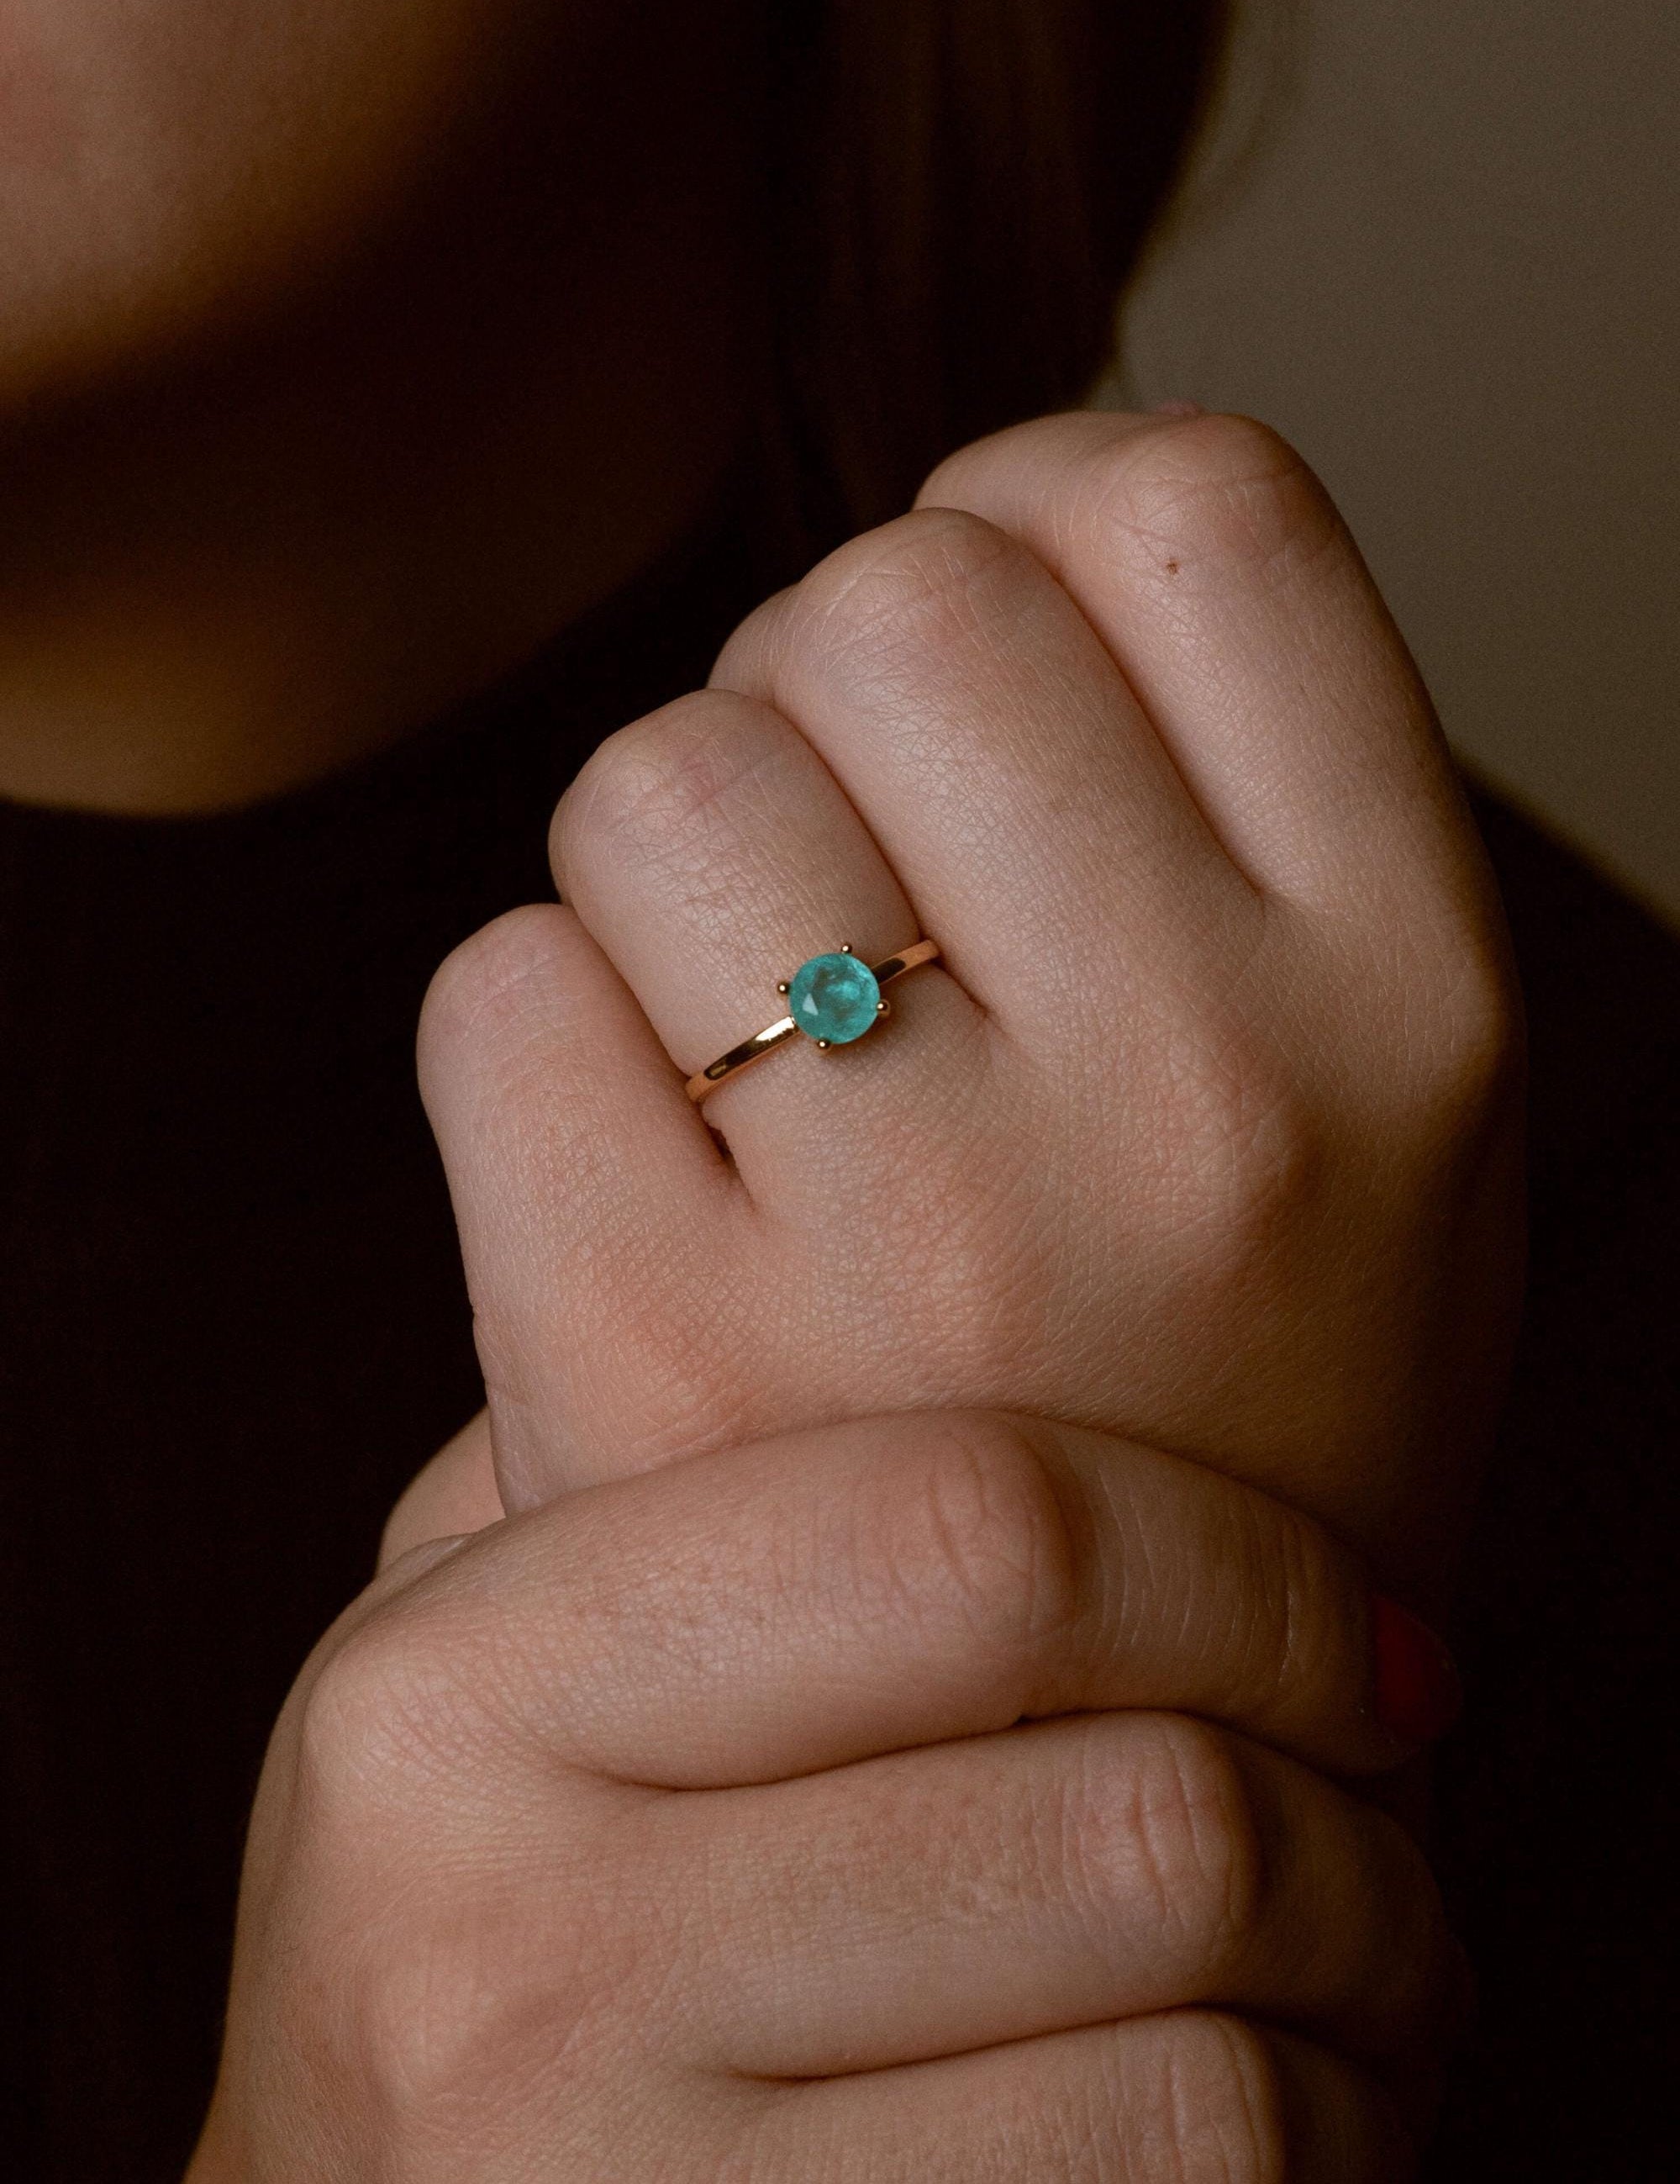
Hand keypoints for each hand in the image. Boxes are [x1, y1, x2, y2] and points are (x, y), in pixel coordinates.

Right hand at [192, 1412, 1460, 2180]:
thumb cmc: (500, 1932)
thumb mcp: (499, 1682)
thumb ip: (643, 1473)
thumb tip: (955, 1268)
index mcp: (451, 1688)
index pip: (970, 1527)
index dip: (1248, 1569)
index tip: (1367, 1628)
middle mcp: (490, 1944)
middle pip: (1139, 1815)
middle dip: (1365, 1822)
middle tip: (1397, 1811)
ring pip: (1204, 2064)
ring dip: (1363, 2013)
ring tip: (1368, 1973)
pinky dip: (1313, 2160)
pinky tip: (1288, 2114)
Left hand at [420, 409, 1521, 1599]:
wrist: (1100, 1758)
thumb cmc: (1214, 1373)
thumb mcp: (1370, 1085)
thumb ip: (1233, 781)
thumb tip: (989, 502)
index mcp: (1418, 992)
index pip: (1196, 509)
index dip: (1041, 504)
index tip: (993, 645)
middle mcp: (1214, 1095)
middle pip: (893, 598)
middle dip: (823, 687)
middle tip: (850, 867)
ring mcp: (933, 1238)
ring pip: (664, 772)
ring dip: (666, 863)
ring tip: (754, 1043)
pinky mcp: (662, 1358)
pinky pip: (496, 990)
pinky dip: (531, 1036)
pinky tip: (643, 1167)